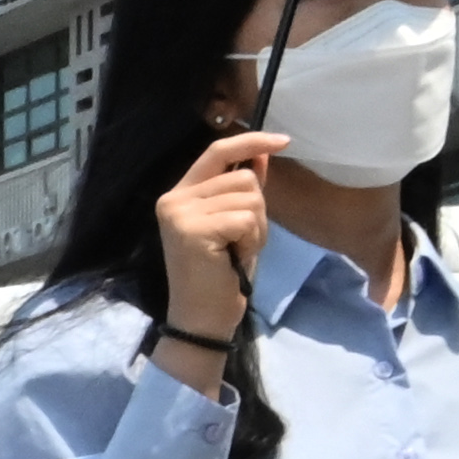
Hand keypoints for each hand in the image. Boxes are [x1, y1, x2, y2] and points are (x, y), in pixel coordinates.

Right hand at [155, 130, 281, 343]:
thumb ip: (243, 190)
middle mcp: (174, 198)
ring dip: (256, 226)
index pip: (217, 152)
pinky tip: (236, 256)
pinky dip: (251, 239)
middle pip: (243, 177)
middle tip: (241, 242)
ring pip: (248, 196)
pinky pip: (245, 218)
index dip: (251, 141)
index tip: (284, 140)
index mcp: (180, 194)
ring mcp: (180, 213)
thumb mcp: (237, 224)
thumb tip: (262, 154)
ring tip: (237, 250)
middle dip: (257, 209)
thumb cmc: (221, 275)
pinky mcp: (192, 229)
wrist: (203, 318)